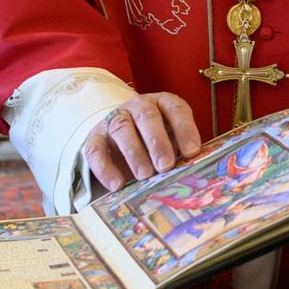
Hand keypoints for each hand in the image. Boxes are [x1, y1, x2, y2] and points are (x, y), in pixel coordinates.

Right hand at [83, 93, 201, 192]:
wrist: (121, 134)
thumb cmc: (155, 140)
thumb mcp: (171, 139)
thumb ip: (179, 151)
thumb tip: (192, 173)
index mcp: (161, 104)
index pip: (175, 109)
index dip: (184, 128)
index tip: (192, 152)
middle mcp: (137, 107)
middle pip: (146, 116)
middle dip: (157, 141)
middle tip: (166, 165)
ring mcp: (114, 119)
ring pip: (121, 129)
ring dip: (134, 152)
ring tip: (145, 175)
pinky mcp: (96, 137)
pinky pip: (96, 149)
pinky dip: (105, 168)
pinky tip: (117, 184)